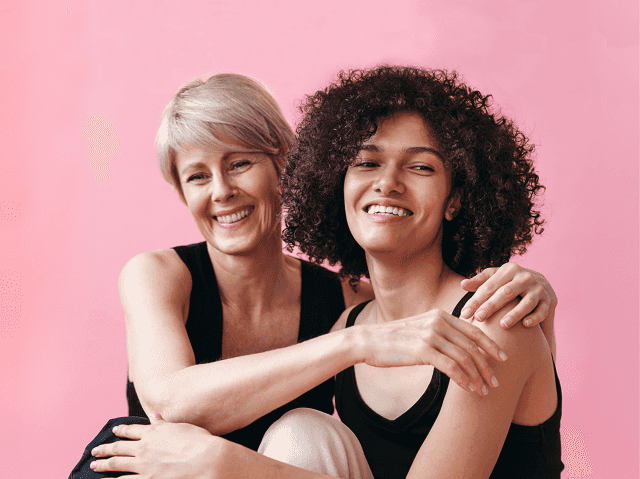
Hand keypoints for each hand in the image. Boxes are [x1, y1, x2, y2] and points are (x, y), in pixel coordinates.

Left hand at [91, 413, 218, 477]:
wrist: (208, 460)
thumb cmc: (199, 442)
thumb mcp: (182, 427)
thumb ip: (164, 423)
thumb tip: (154, 415)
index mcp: (154, 433)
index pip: (131, 430)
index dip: (120, 431)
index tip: (113, 431)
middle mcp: (145, 448)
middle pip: (119, 448)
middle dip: (105, 449)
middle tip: (95, 451)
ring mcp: (144, 466)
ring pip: (117, 465)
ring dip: (104, 465)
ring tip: (94, 467)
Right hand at [357, 309, 507, 396]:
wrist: (368, 340)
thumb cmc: (394, 338)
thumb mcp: (420, 328)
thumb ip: (439, 332)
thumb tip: (458, 345)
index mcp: (440, 315)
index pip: (474, 330)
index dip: (491, 345)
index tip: (502, 359)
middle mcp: (438, 322)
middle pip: (473, 345)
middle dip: (487, 366)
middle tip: (495, 382)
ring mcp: (430, 335)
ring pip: (464, 358)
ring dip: (477, 377)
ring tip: (483, 391)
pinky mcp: (422, 350)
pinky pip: (451, 367)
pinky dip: (463, 379)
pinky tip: (468, 389)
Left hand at [460, 263, 557, 328]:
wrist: (541, 285)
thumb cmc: (510, 283)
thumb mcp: (496, 278)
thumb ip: (480, 282)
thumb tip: (462, 284)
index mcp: (509, 269)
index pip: (489, 286)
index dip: (476, 300)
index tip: (464, 313)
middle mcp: (525, 276)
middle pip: (505, 292)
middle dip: (491, 306)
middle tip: (478, 318)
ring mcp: (539, 288)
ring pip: (526, 301)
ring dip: (514, 313)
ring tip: (502, 325)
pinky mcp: (550, 300)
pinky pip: (542, 310)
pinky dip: (535, 317)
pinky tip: (525, 325)